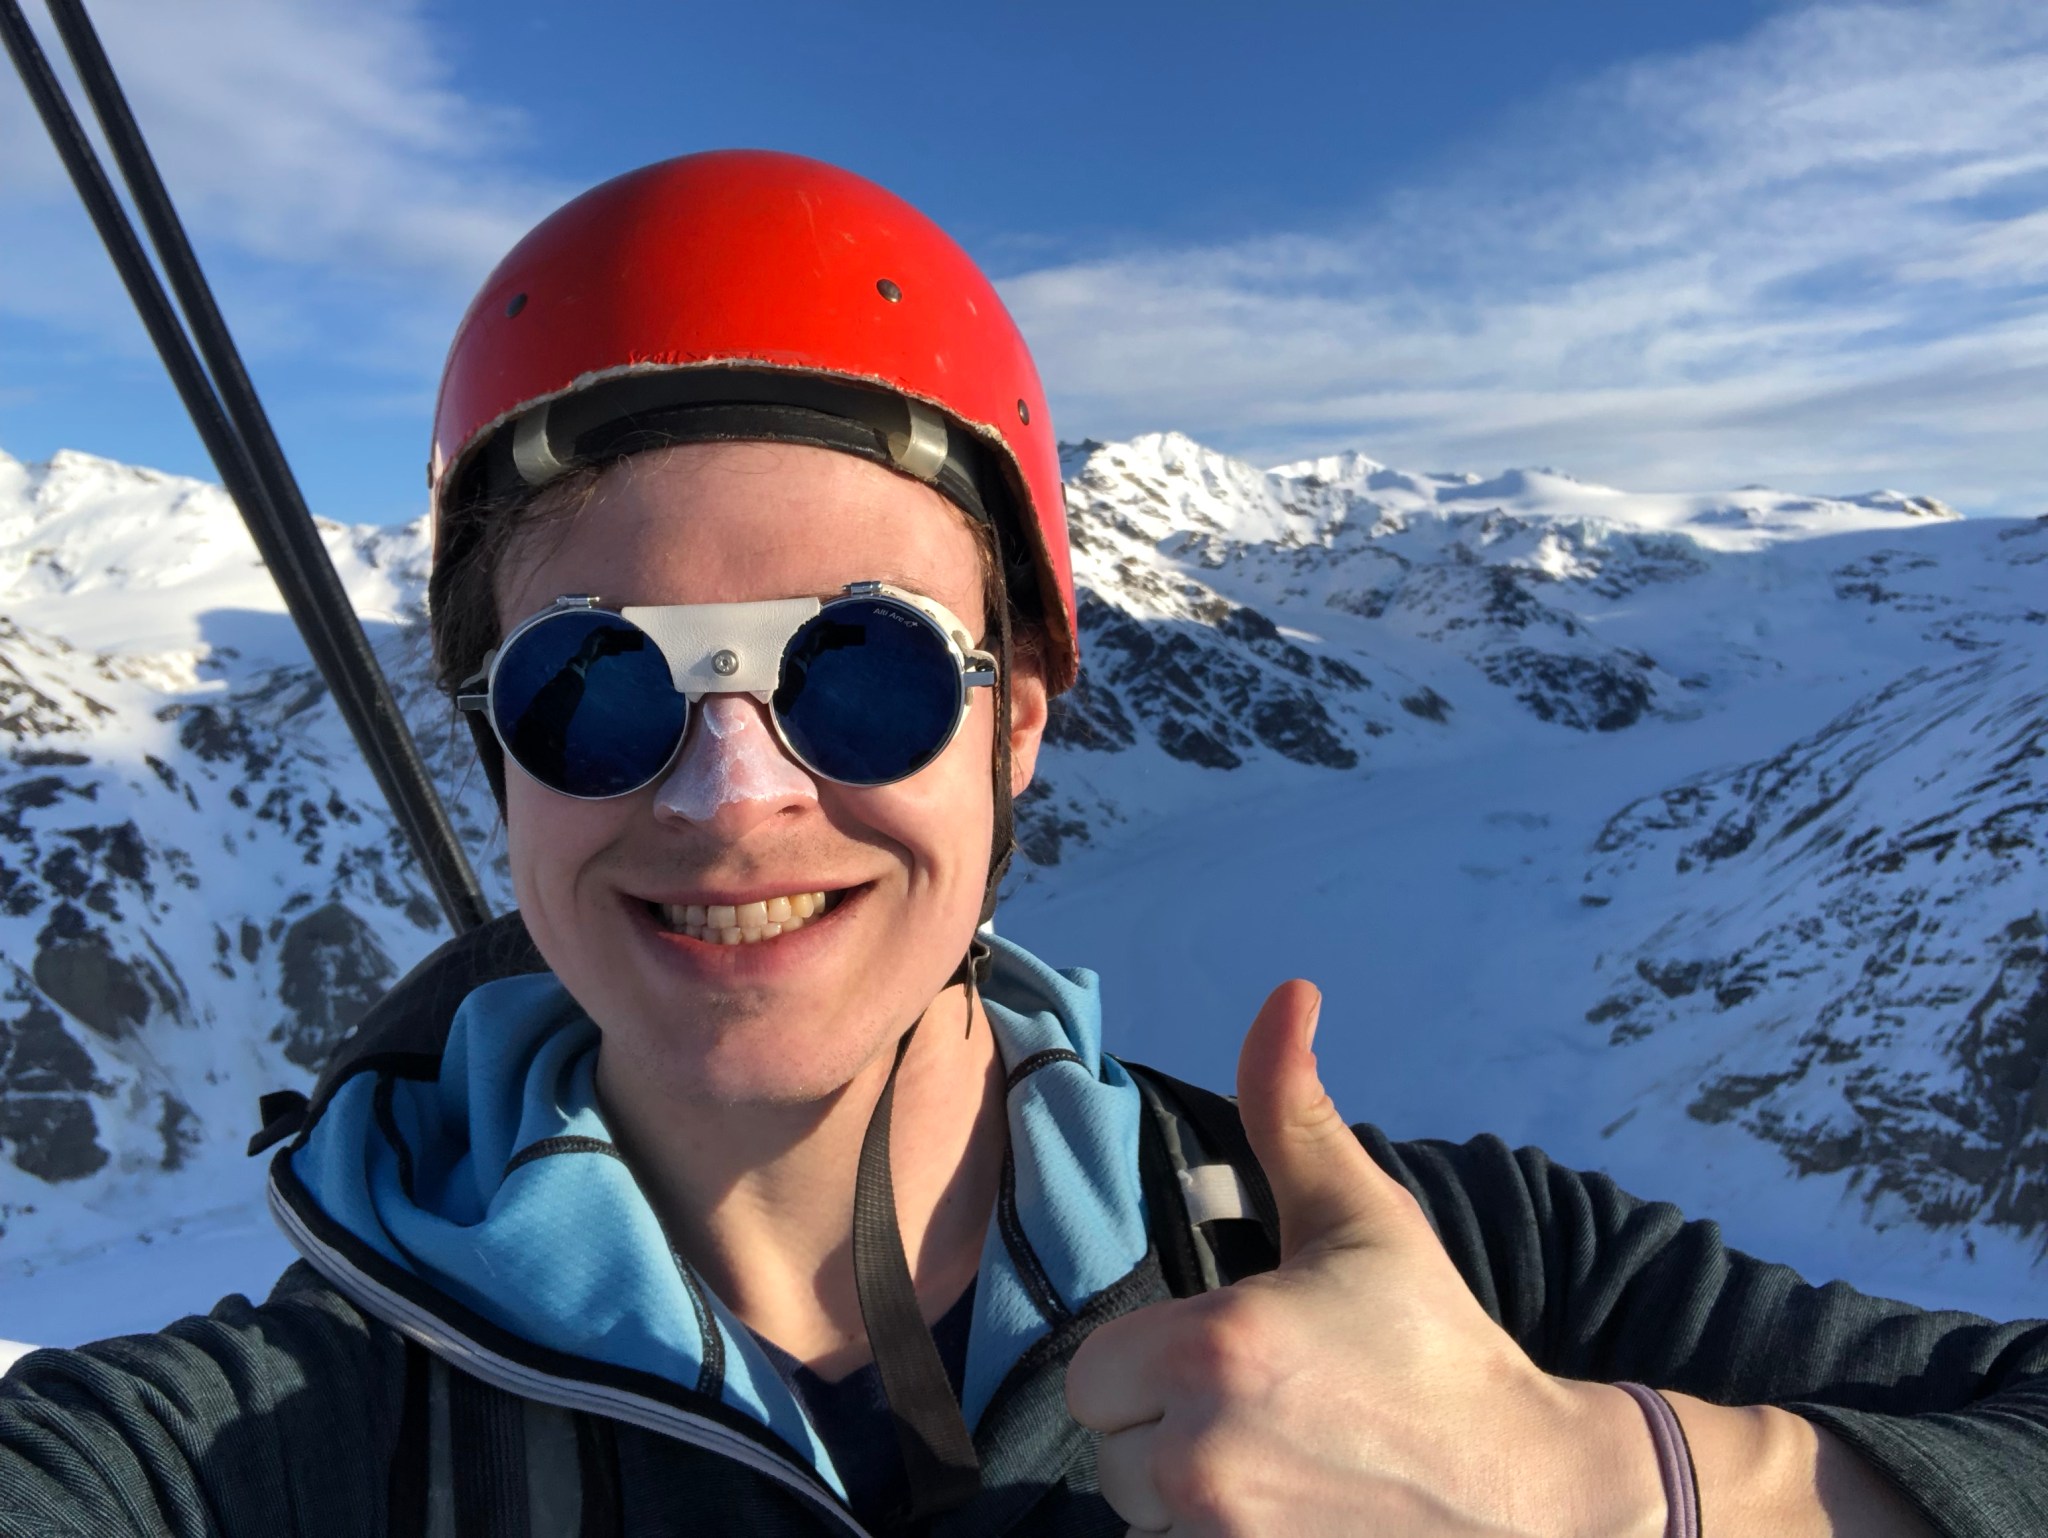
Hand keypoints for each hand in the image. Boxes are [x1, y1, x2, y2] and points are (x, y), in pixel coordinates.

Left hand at [1066, 980, 1665, 1536]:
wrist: (1529, 1493)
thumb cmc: (1434, 1346)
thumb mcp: (1361, 1216)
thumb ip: (1292, 1107)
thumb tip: (1287, 992)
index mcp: (1211, 1350)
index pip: (1093, 1374)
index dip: (1146, 1362)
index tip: (1221, 1355)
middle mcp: (1200, 1459)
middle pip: (1109, 1450)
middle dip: (1161, 1429)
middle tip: (1257, 1410)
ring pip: (1139, 1513)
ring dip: (1183, 1491)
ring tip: (1274, 1461)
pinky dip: (1213, 1537)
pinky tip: (1284, 1508)